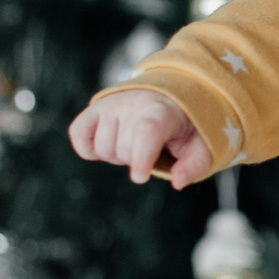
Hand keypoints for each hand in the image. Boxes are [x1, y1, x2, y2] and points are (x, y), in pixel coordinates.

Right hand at [70, 88, 212, 188]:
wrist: (166, 97)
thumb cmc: (184, 127)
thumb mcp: (200, 144)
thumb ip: (194, 164)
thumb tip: (178, 181)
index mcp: (163, 110)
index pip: (147, 130)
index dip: (141, 156)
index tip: (140, 177)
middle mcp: (133, 103)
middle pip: (123, 149)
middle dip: (135, 161)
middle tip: (149, 149)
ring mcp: (111, 104)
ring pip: (101, 148)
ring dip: (116, 156)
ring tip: (132, 143)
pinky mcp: (93, 109)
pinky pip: (78, 134)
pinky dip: (88, 148)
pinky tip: (107, 144)